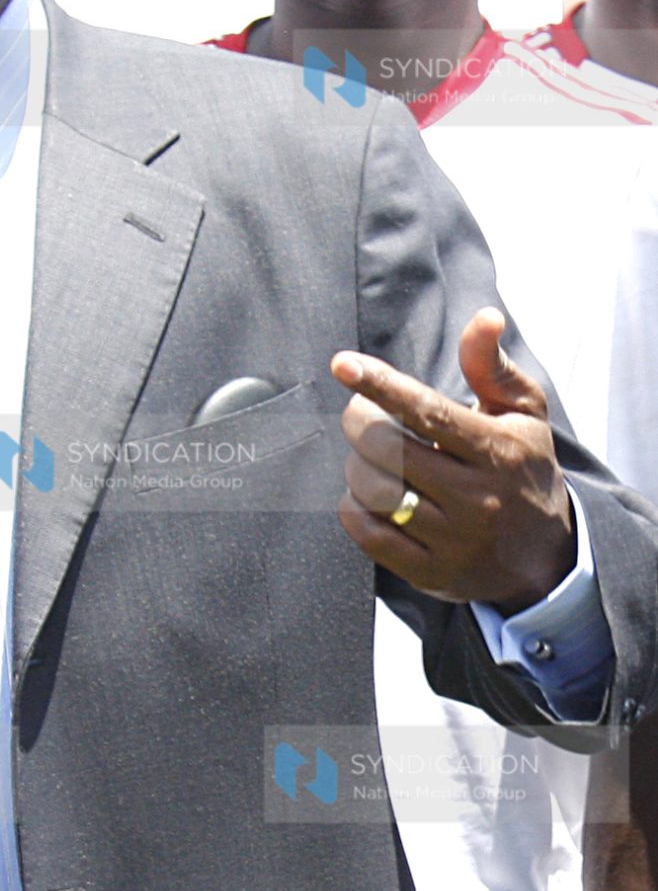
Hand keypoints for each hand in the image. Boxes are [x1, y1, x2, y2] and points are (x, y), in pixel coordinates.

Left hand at [331, 309, 574, 611]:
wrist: (546, 557)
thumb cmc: (523, 469)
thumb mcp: (523, 414)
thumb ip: (492, 366)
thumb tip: (485, 317)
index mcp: (498, 452)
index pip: (429, 413)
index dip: (381, 386)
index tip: (343, 364)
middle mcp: (478, 498)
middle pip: (388, 451)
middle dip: (359, 423)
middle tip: (362, 415)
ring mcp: (454, 539)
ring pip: (374, 492)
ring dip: (356, 465)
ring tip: (371, 456)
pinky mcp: (431, 572)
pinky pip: (368, 534)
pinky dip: (354, 507)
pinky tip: (368, 494)